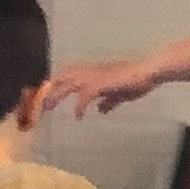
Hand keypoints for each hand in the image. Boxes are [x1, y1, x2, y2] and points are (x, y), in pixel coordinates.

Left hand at [43, 55, 163, 118]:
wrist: (148, 72)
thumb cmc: (137, 81)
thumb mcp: (120, 95)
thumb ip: (109, 101)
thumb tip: (101, 110)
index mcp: (94, 74)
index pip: (68, 75)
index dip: (57, 84)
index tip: (47, 96)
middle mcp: (91, 73)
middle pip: (63, 78)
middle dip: (50, 90)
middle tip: (41, 104)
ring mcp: (95, 77)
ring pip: (68, 83)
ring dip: (57, 95)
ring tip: (49, 107)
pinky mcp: (101, 84)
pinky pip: (85, 95)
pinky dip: (79, 106)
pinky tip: (78, 116)